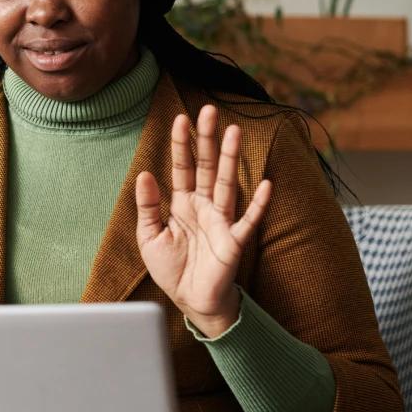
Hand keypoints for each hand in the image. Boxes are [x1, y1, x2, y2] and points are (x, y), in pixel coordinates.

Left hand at [134, 104, 271, 336]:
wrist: (191, 301)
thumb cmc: (172, 269)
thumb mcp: (149, 237)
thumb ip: (147, 207)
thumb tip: (145, 174)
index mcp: (182, 204)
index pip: (182, 167)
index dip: (182, 144)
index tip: (180, 119)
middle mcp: (204, 206)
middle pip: (206, 166)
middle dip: (207, 139)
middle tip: (209, 110)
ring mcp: (221, 221)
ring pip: (227, 184)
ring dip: (230, 159)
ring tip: (233, 132)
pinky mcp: (234, 241)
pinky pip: (248, 220)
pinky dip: (258, 204)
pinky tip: (267, 185)